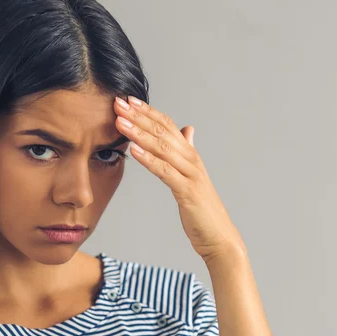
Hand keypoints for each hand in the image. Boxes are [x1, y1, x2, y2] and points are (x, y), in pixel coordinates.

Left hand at [114, 95, 245, 262]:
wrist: (218, 236)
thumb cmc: (201, 208)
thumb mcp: (191, 176)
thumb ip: (186, 151)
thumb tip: (187, 129)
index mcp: (189, 154)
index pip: (167, 125)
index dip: (147, 111)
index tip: (127, 100)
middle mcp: (191, 159)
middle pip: (163, 131)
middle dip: (138, 116)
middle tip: (118, 104)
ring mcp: (191, 174)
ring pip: (163, 148)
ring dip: (139, 133)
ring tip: (120, 122)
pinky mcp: (188, 191)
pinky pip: (165, 171)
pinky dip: (149, 159)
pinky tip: (134, 150)